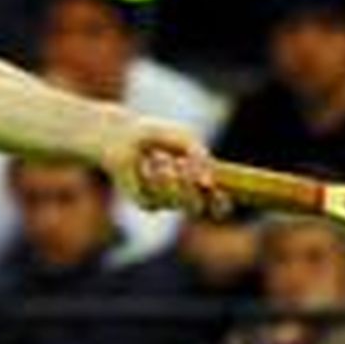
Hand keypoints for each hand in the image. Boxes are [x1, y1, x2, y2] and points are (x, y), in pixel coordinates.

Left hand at [102, 119, 228, 217]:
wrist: (123, 135)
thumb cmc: (156, 135)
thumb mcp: (184, 140)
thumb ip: (200, 156)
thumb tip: (209, 180)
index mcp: (198, 181)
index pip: (216, 201)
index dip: (221, 201)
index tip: (221, 191)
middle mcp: (183, 195)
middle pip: (198, 208)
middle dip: (195, 190)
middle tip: (187, 168)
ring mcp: (164, 200)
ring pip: (177, 203)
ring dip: (172, 180)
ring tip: (161, 158)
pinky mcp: (145, 201)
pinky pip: (156, 199)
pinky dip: (153, 180)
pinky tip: (147, 164)